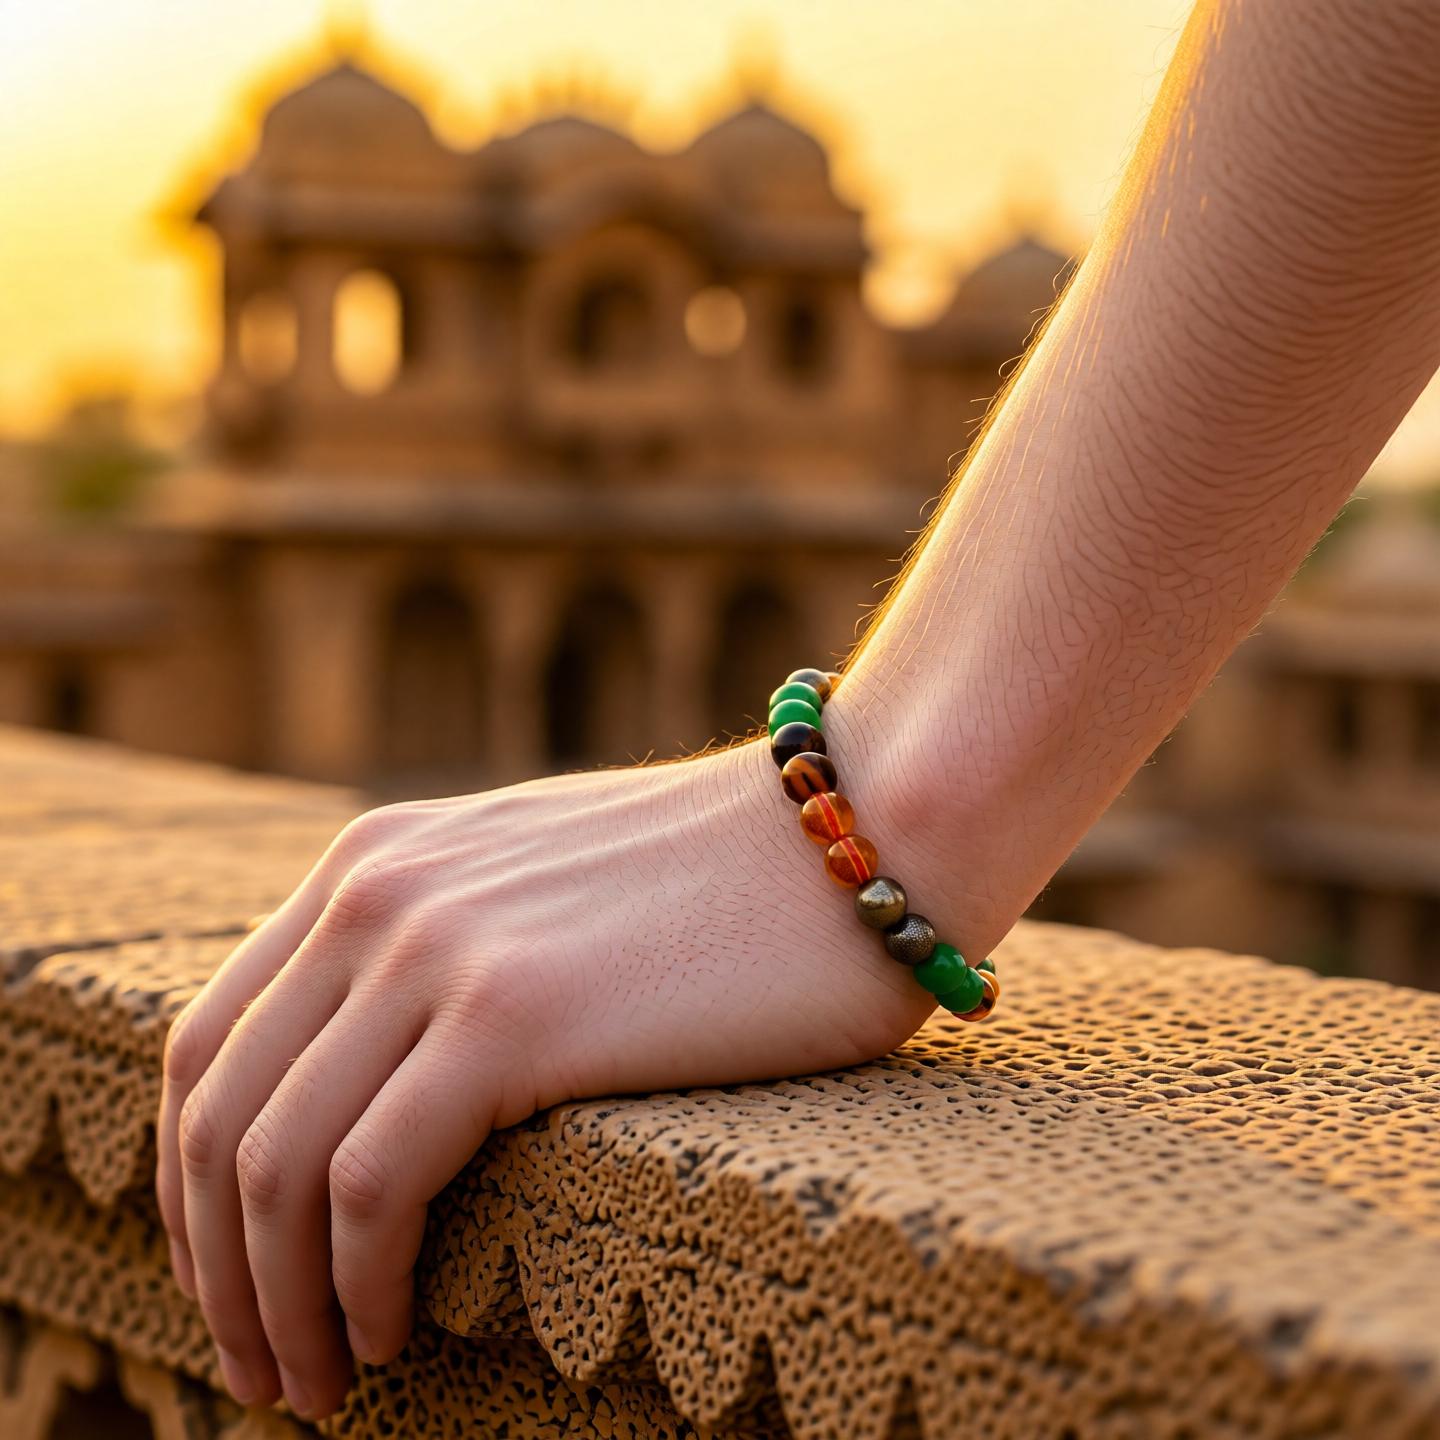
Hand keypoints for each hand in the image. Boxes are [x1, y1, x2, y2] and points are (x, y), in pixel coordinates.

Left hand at [155, 722, 936, 1418]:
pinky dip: (352, 1285)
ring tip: (315, 1384)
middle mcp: (378, 893)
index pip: (208, 1041)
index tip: (228, 1276)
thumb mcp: (537, 885)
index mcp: (374, 862)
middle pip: (218, 1112)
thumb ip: (441, 944)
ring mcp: (438, 948)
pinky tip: (385, 1336)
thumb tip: (376, 1077)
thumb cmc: (724, 884)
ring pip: (274, 1166)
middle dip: (214, 1266)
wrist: (853, 832)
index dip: (188, 1182)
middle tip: (258, 1364)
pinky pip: (369, 1187)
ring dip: (271, 1302)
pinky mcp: (512, 1017)